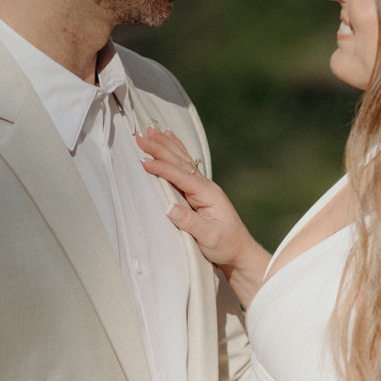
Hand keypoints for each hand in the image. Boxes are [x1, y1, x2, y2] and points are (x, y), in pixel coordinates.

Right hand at [137, 129, 265, 289]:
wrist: (239, 251)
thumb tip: (169, 209)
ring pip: (181, 160)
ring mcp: (202, 186)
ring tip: (150, 130)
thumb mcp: (209, 237)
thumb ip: (190, 222)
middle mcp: (205, 185)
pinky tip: (169, 139)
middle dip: (159, 148)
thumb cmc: (226, 245)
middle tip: (140, 136)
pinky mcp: (198, 190)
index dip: (163, 169)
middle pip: (179, 162)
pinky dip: (175, 151)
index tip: (145, 162)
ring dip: (165, 145)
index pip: (181, 177)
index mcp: (208, 194)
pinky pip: (184, 166)